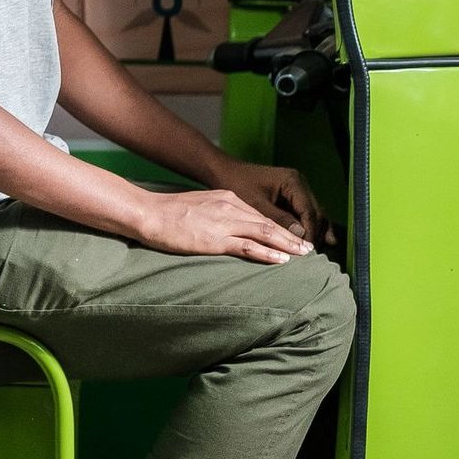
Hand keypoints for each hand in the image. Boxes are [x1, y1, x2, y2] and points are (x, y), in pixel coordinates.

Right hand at [132, 188, 315, 264]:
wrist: (148, 212)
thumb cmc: (167, 212)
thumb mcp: (198, 207)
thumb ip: (216, 214)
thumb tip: (228, 228)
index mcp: (225, 198)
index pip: (259, 214)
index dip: (280, 227)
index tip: (293, 237)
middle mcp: (229, 206)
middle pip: (268, 223)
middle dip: (291, 237)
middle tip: (310, 248)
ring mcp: (223, 222)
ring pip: (264, 234)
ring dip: (287, 245)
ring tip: (303, 255)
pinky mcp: (215, 238)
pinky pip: (248, 247)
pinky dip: (267, 253)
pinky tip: (281, 260)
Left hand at [211, 159, 336, 246]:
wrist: (223, 170)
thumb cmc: (236, 184)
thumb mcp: (255, 203)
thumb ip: (277, 219)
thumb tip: (300, 237)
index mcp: (292, 182)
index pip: (309, 212)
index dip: (309, 233)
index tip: (306, 252)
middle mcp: (299, 183)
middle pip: (315, 213)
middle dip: (315, 234)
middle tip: (311, 256)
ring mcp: (297, 189)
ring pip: (312, 214)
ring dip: (314, 232)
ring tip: (314, 253)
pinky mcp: (291, 195)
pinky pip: (304, 213)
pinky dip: (307, 227)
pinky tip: (313, 242)